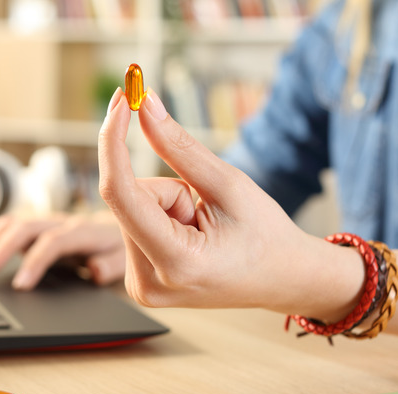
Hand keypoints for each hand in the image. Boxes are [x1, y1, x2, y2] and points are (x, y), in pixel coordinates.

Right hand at [0, 212, 125, 289]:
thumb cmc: (122, 246)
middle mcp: (63, 222)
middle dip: (4, 246)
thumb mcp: (125, 258)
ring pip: (16, 222)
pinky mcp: (39, 225)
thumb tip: (94, 270)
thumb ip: (112, 265)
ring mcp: (48, 222)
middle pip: (28, 227)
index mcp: (84, 232)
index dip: (35, 261)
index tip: (20, 285)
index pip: (55, 242)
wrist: (126, 223)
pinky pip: (12, 224)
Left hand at [98, 87, 358, 314]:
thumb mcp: (228, 183)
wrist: (283, 280)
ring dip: (165, 206)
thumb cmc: (265, 235)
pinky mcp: (138, 282)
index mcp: (175, 262)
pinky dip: (160, 220)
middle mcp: (146, 283)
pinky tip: (192, 238)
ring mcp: (140, 287)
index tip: (120, 101)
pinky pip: (134, 226)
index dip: (114, 142)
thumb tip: (144, 105)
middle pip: (130, 199)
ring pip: (131, 210)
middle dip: (166, 189)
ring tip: (204, 228)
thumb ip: (178, 145)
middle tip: (206, 210)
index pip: (119, 194)